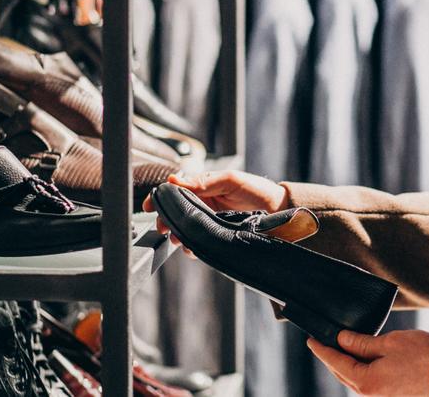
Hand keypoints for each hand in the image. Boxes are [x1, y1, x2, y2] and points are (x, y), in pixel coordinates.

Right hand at [141, 170, 291, 254]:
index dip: (161, 198)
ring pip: (184, 229)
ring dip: (178, 234)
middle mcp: (203, 203)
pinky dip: (192, 247)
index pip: (176, 190)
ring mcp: (209, 220)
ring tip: (179, 239)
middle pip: (176, 212)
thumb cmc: (256, 190)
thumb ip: (203, 181)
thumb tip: (175, 179)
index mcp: (203, 186)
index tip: (150, 206)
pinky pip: (198, 242)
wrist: (278, 210)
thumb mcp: (230, 180)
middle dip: (166, 220)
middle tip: (164, 227)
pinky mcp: (216, 235)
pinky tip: (192, 249)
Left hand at [308, 329, 428, 396]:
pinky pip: (371, 384)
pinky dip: (363, 371)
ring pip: (357, 381)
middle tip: (323, 343)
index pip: (337, 363)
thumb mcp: (389, 343)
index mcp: (367, 382)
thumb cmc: (424, 357)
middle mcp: (373, 395)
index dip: (323, 350)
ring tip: (342, 349)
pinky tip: (365, 361)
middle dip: (332, 359)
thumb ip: (362, 343)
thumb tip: (342, 340)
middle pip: (344, 375)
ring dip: (348, 366)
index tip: (312, 340)